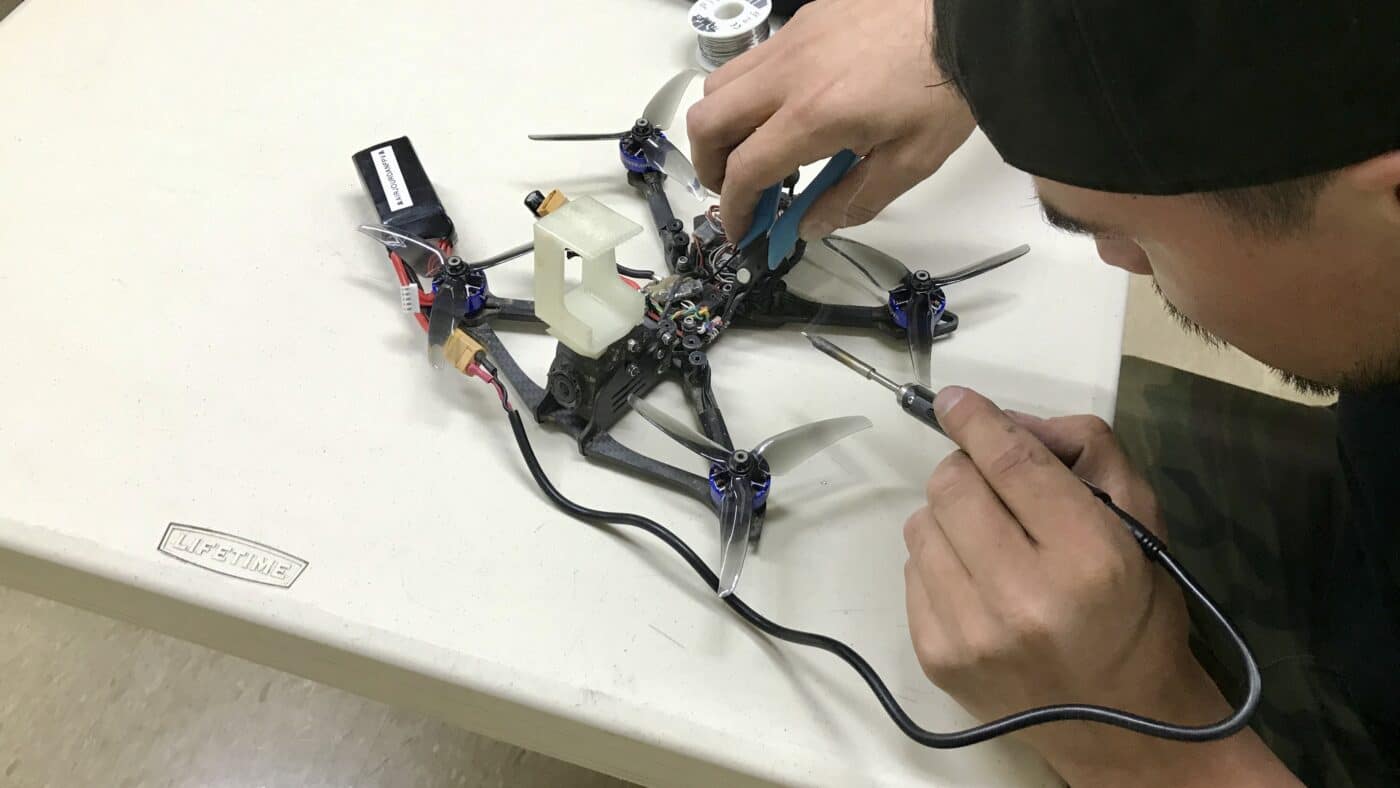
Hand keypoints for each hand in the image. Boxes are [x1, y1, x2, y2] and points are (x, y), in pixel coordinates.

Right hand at [686, 0, 974, 241]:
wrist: (969, 19)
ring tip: (755, 149)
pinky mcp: (803, 21)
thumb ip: (855, 200)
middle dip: (710, 167)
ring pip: (720, 86)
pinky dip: (750, 93)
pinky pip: (753, 59)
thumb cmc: (947, 85)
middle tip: (736, 190)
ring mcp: (792, 42)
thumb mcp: (912, 161)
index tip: (742, 230)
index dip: (734, 210)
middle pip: (707, 122)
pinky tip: (786, 110)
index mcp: (815, 117)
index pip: (745, 170)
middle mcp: (789, 75)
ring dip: (723, 126)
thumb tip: (810, 225)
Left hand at [904, 387, 1298, 786]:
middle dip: (969, 471)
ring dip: (950, 518)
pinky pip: (911, 570)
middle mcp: (1023, 597)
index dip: (976, 421)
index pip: (1010, 464)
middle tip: (996, 488)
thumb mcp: (1140, 519)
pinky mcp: (936, 657)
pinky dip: (939, 562)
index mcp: (1088, 557)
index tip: (954, 399)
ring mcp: (971, 633)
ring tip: (991, 543)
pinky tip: (977, 583)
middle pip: (952, 486)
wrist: (1124, 725)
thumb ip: (1082, 451)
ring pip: (921, 524)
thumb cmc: (1137, 612)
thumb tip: (1000, 421)